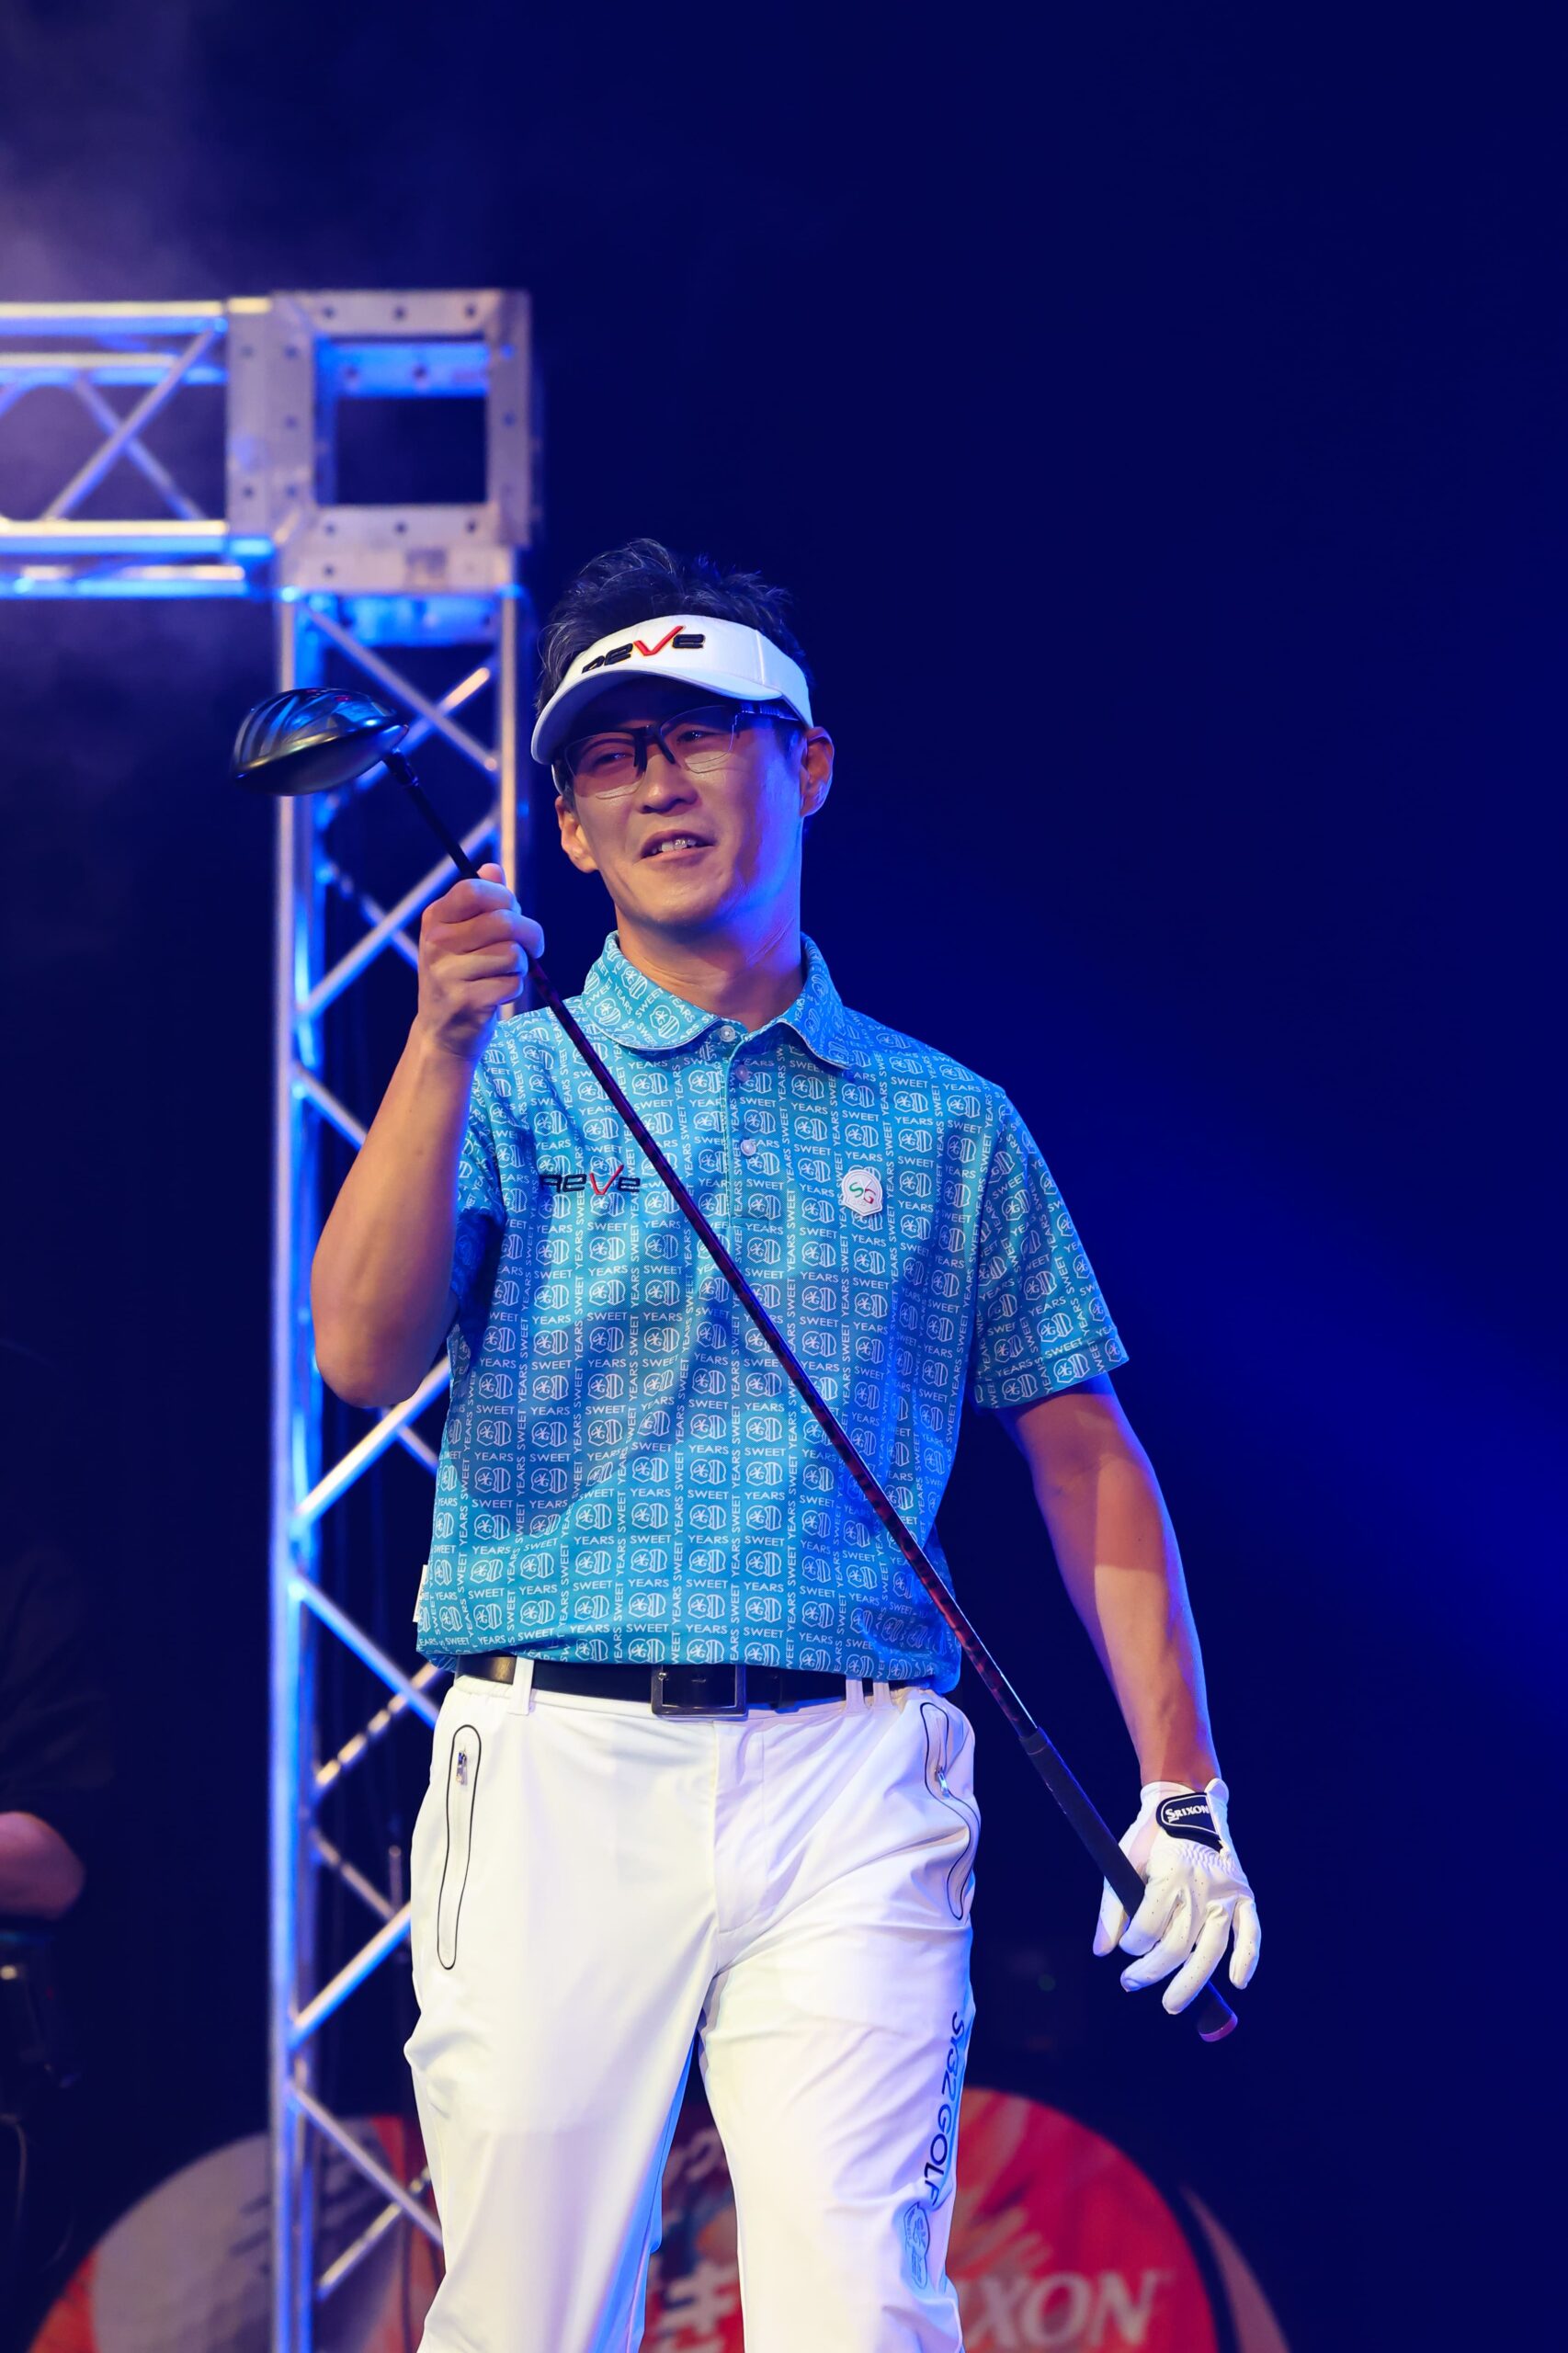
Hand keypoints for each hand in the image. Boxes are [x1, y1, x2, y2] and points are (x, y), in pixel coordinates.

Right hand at [415, 863, 542, 1062]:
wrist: (443, 1031)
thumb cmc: (461, 974)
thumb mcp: (463, 935)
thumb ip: (480, 902)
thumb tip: (493, 870)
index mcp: (435, 920)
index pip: (473, 890)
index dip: (504, 897)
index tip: (514, 912)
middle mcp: (436, 944)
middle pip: (503, 922)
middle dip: (529, 933)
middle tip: (532, 946)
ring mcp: (448, 974)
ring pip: (512, 954)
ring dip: (520, 965)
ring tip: (504, 973)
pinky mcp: (466, 1002)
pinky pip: (513, 983)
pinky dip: (515, 988)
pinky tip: (498, 993)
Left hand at [1093, 1779, 1259, 2013]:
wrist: (1186, 1802)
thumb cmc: (1150, 1836)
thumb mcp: (1123, 1859)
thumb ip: (1110, 1908)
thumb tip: (1102, 1953)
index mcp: (1169, 1875)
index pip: (1148, 1928)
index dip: (1132, 1945)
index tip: (1125, 1948)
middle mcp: (1200, 1886)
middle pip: (1177, 1946)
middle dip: (1151, 1971)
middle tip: (1130, 1983)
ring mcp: (1225, 1892)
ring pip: (1211, 1948)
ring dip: (1191, 1981)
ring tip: (1171, 2004)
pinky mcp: (1243, 1894)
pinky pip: (1251, 1932)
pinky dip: (1248, 1958)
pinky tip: (1237, 1981)